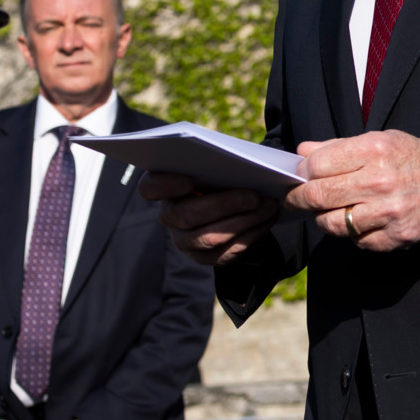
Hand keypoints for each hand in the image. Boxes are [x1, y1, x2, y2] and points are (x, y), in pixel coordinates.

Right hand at [142, 172, 281, 264]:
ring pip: (209, 238)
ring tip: (268, 207)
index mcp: (164, 188)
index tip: (188, 179)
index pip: (150, 187)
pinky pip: (225, 253)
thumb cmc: (222, 176)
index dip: (165, 185)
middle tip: (253, 196)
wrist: (233, 204)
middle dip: (223, 205)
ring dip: (243, 221)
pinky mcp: (204, 258)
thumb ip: (219, 161)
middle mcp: (169, 216)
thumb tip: (241, 164)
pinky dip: (251, 235)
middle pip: (186, 215)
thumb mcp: (218, 164)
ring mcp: (184, 240)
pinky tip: (267, 220)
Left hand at [292, 131, 419, 251]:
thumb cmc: (410, 159)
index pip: (318, 164)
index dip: (302, 171)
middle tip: (294, 199)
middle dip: (300, 198)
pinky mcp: (395, 237)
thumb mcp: (380, 140)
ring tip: (328, 211)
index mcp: (375, 150)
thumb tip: (302, 152)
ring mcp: (389, 212)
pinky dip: (353, 233)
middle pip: (319, 195)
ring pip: (333, 223)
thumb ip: (339, 147)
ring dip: (324, 218)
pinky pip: (356, 240)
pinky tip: (360, 221)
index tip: (298, 176)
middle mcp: (381, 180)